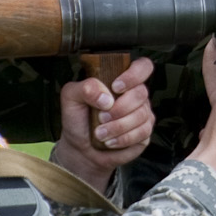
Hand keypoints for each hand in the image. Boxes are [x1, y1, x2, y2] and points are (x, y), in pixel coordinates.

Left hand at [49, 56, 154, 191]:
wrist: (81, 149)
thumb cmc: (78, 120)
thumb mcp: (71, 98)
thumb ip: (85, 88)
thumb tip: (106, 96)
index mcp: (120, 79)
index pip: (142, 66)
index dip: (134, 75)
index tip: (116, 87)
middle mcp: (134, 94)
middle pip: (141, 93)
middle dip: (119, 108)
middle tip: (101, 117)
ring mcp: (142, 113)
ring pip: (142, 114)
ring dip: (118, 126)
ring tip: (101, 133)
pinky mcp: (144, 132)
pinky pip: (143, 132)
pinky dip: (123, 138)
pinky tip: (111, 141)